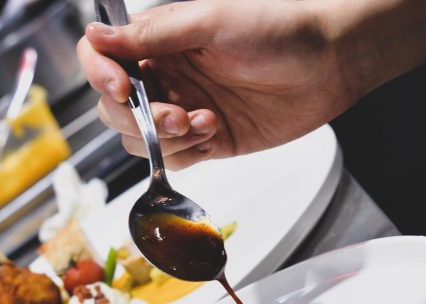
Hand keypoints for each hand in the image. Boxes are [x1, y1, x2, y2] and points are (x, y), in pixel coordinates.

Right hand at [77, 0, 363, 169]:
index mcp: (159, 41)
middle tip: (176, 114)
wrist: (330, 64)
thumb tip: (95, 36)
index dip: (100, 77)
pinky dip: (187, 152)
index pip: (101, 59)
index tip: (122, 90)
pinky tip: (215, 130)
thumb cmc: (279, 30)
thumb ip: (153, 34)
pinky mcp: (208, 139)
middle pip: (114, 109)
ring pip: (140, 140)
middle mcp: (165, 76)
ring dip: (165, 139)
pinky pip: (174, 158)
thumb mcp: (210, 23)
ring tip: (203, 122)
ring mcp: (184, 110)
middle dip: (139, 118)